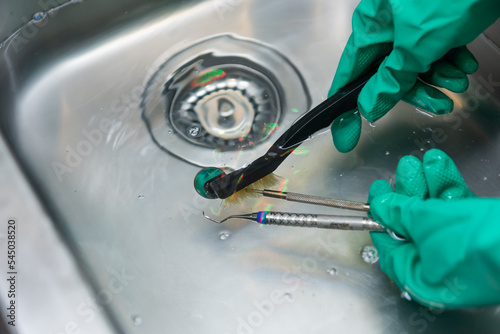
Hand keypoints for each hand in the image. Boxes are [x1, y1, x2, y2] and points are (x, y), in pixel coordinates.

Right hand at [329, 0, 499, 152]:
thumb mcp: (417, 44)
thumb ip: (392, 78)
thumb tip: (368, 107)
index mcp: (371, 28)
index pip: (350, 77)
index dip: (347, 109)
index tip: (346, 135)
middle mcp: (387, 26)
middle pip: (389, 73)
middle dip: (415, 90)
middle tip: (438, 105)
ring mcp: (412, 23)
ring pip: (416, 63)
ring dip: (439, 76)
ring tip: (459, 80)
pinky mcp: (436, 20)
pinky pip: (435, 49)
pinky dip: (449, 60)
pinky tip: (464, 63)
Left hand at [369, 149, 499, 308]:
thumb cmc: (477, 244)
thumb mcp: (427, 224)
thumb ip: (400, 214)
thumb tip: (381, 206)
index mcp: (421, 278)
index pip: (391, 246)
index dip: (381, 217)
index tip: (378, 193)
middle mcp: (440, 268)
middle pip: (413, 226)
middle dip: (407, 193)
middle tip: (401, 170)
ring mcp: (461, 251)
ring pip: (435, 213)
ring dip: (426, 184)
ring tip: (417, 161)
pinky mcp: (480, 233)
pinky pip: (457, 208)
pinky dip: (448, 185)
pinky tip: (439, 162)